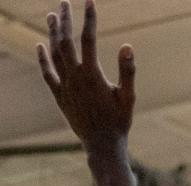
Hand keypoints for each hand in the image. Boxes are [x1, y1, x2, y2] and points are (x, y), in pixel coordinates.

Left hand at [38, 0, 134, 153]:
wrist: (102, 145)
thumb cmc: (119, 122)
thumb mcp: (129, 97)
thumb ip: (127, 71)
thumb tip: (127, 47)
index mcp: (92, 75)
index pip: (88, 39)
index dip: (88, 19)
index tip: (89, 2)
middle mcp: (75, 77)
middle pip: (65, 41)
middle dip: (64, 19)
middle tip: (64, 2)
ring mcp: (65, 86)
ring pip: (54, 53)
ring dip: (52, 33)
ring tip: (51, 15)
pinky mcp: (60, 96)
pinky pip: (47, 73)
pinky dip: (42, 58)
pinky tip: (40, 45)